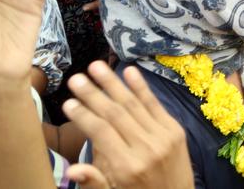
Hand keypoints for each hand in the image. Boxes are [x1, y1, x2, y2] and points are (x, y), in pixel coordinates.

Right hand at [63, 63, 193, 188]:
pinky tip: (129, 71)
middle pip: (115, 114)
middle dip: (93, 94)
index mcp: (126, 166)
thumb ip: (94, 181)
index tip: (67, 102)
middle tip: (75, 78)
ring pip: (134, 104)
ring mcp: (163, 137)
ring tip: (96, 66)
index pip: (100, 133)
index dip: (83, 115)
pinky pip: (155, 105)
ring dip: (113, 83)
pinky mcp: (175, 130)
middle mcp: (146, 148)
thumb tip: (71, 170)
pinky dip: (142, 87)